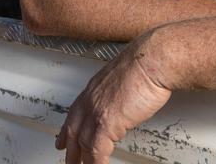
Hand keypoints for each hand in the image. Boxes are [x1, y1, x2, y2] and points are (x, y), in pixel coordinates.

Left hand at [56, 33, 172, 163]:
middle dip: (70, 149)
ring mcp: (96, 112)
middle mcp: (91, 100)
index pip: (74, 113)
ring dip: (83, 160)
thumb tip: (126, 98)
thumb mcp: (125, 76)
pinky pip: (96, 151)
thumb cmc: (146, 63)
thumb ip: (118, 90)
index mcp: (94, 89)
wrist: (152, 61)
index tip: (63, 138)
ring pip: (82, 143)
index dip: (67, 129)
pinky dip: (97, 163)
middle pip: (73, 131)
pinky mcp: (106, 124)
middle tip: (69, 161)